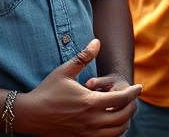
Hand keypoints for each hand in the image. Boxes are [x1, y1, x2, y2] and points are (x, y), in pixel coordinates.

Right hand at [15, 39, 141, 136]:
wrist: (30, 115)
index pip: (122, 99)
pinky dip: (114, 132)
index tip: (139, 87)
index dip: (134, 93)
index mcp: (90, 102)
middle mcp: (91, 120)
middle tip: (133, 99)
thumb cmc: (47, 91)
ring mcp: (87, 133)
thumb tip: (97, 42)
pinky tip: (112, 122)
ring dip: (125, 121)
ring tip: (125, 110)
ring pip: (117, 131)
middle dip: (132, 106)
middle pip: (124, 116)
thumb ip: (83, 57)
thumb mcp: (65, 71)